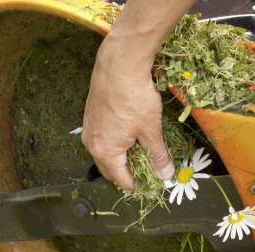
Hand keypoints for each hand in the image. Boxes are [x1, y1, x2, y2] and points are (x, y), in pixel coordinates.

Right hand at [82, 38, 174, 190]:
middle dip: (126, 172)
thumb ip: (157, 156)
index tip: (152, 183)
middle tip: (146, 171)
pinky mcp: (90, 114)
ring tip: (139, 152)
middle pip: (109, 168)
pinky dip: (114, 142)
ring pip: (104, 152)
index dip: (138, 184)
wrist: (119, 64)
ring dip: (119, 157)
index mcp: (105, 152)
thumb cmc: (135, 98)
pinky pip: (101, 137)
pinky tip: (128, 133)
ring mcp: (89, 128)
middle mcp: (92, 143)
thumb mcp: (151, 130)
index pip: (120, 179)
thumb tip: (166, 175)